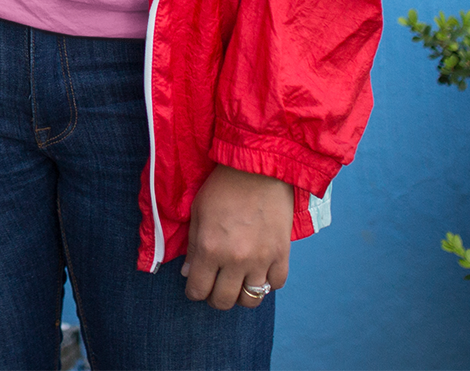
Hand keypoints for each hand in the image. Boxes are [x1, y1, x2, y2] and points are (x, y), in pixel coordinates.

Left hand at [182, 164, 292, 310]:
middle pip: (224, 301)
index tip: (195, 287)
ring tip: (236, 282)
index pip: (198, 289)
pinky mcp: (282, 255)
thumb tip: (188, 273)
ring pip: (251, 300)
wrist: (258, 169)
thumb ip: (192, 245)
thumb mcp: (197, 210)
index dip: (193, 291)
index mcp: (209, 247)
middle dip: (215, 298)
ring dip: (241, 295)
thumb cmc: (223, 186)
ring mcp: (261, 260)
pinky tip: (259, 270)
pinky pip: (275, 285)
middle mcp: (235, 259)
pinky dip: (266, 283)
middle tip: (214, 287)